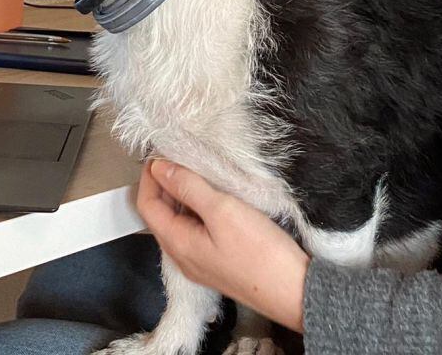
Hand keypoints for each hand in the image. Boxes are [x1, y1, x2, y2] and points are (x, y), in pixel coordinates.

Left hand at [136, 158, 308, 333]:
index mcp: (178, 244)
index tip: (161, 151)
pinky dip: (198, 207)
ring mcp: (201, 261)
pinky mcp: (218, 261)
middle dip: (164, 183)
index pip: (147, 205)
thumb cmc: (258, 251)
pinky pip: (197, 229)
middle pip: (161, 214)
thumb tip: (159, 168)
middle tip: (179, 156)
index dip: (150, 177)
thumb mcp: (221, 210)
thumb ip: (188, 187)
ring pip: (180, 221)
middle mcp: (183, 256)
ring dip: (182, 194)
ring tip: (197, 169)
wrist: (294, 291)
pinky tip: (214, 194)